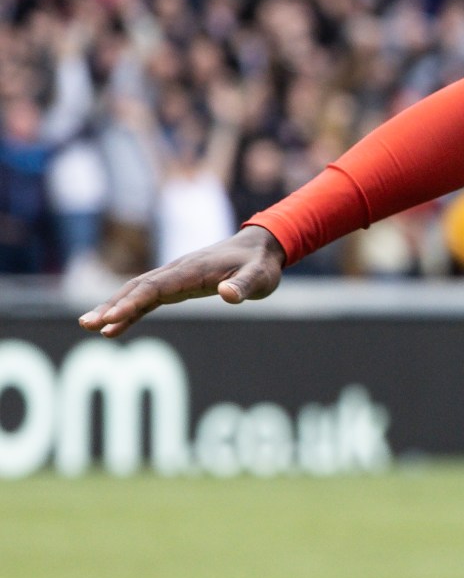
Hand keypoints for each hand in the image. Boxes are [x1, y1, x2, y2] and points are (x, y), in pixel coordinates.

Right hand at [78, 225, 286, 337]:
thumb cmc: (261, 265)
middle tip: (87, 324)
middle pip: (137, 288)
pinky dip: (130, 312)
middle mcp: (177, 271)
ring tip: (89, 326)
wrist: (262, 248)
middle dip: (112, 305)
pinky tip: (115, 328)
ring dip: (114, 308)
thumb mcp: (260, 278)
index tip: (111, 318)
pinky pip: (148, 299)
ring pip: (137, 292)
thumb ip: (245, 286)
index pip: (155, 287)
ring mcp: (175, 277)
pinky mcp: (178, 285)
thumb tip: (228, 296)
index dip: (132, 302)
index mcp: (192, 270)